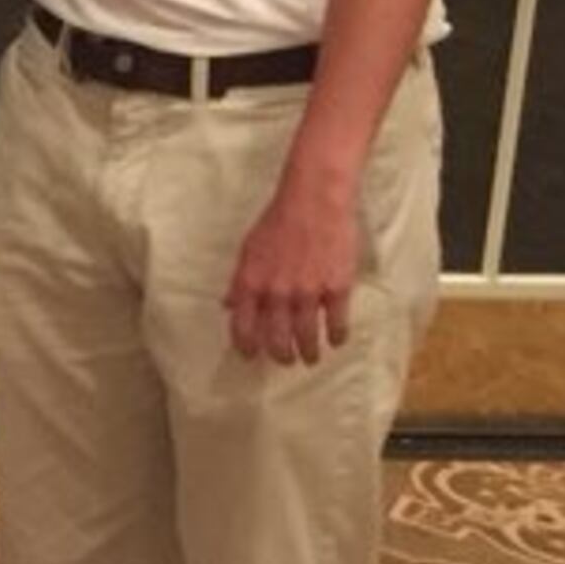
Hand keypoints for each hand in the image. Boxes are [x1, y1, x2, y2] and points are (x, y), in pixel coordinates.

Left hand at [222, 177, 361, 365]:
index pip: (242, 326)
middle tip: (285, 360)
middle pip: (276, 338)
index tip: (250, 356)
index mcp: (251, 282)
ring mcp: (307, 293)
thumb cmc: (278, 222)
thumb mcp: (248, 249)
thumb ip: (239, 280)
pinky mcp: (336, 289)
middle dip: (281, 355)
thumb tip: (227, 305)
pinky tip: (336, 341)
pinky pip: (336, 324)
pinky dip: (336, 336)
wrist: (314, 202)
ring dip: (308, 353)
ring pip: (307, 337)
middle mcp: (276, 293)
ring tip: (310, 358)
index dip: (246, 346)